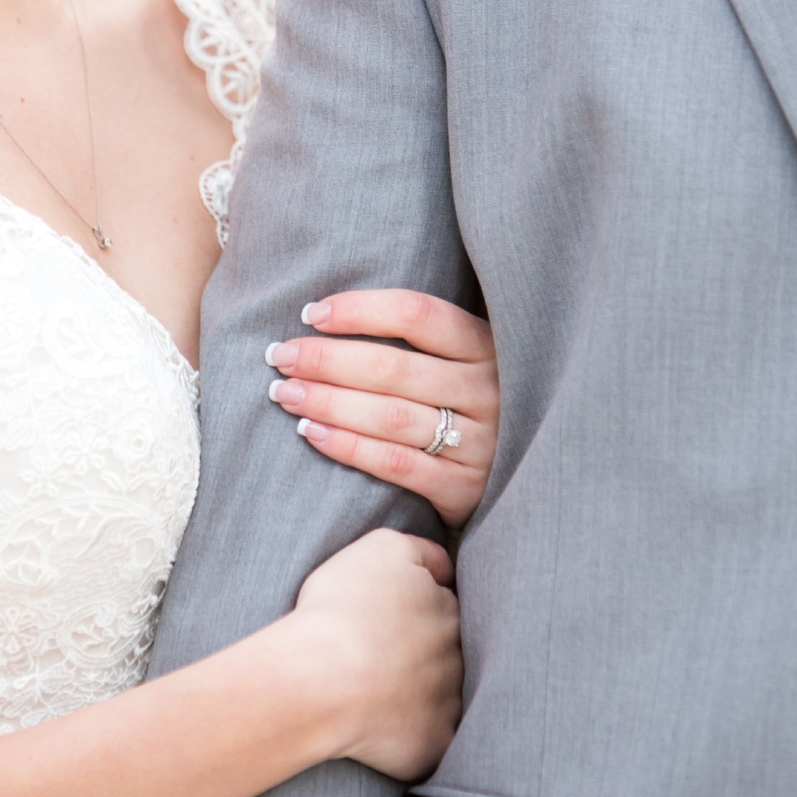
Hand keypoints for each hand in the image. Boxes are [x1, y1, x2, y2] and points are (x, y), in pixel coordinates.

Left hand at [265, 290, 498, 527]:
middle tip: (280, 356)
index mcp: (485, 345)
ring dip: (328, 403)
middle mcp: (486, 390)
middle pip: (392, 368)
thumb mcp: (461, 359)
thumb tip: (323, 314)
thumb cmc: (465, 403)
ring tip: (285, 393)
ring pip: (390, 416)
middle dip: (326, 360)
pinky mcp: (462, 487)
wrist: (516, 473)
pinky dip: (347, 447)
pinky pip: (395, 464)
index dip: (358, 310)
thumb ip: (415, 337)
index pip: (416, 314)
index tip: (310, 314)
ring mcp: (478, 442)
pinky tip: (310, 432)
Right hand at [291, 530, 461, 782]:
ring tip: (373, 694)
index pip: (442, 606)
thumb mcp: (382, 548)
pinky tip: (381, 731)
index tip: (381, 620)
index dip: (411, 611)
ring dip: (419, 695)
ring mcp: (448, 702)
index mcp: (447, 610)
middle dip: (424, 653)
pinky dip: (413, 737)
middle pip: (447, 650)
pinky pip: (432, 741)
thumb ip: (422, 551)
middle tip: (378, 657)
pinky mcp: (434, 743)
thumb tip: (445, 569)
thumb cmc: (340, 610)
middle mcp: (456, 653)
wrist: (319, 680)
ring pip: (441, 696)